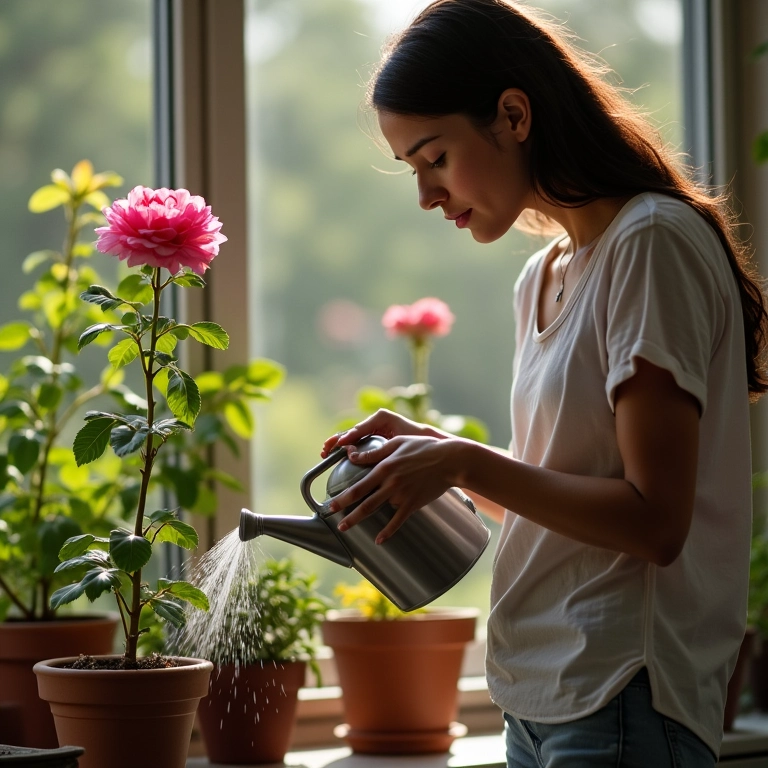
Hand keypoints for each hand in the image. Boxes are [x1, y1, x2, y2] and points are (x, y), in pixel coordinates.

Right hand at [321, 408, 436, 457]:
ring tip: (325, 452)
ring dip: (337, 445)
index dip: (347, 438)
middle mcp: (374, 421)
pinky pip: (355, 443)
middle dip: (337, 440)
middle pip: (351, 432)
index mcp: (381, 417)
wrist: (429, 442)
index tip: (340, 447)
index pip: (359, 429)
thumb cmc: (417, 440)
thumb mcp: (399, 442)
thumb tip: (365, 450)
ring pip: (350, 438)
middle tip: (325, 450)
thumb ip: (383, 445)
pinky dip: (344, 449)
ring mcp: (372, 430)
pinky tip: (335, 456)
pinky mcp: (372, 438)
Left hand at [328, 434, 461, 543]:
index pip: (358, 484)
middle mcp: (390, 482)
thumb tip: (352, 456)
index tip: (331, 503)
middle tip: (332, 518)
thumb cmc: (424, 448)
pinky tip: (379, 540)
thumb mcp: (397, 444)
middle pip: (363, 500)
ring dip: (358, 520)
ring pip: (376, 509)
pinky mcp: (413, 503)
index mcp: (385, 466)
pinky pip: (398, 521)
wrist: (449, 461)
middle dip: (345, 511)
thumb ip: (374, 453)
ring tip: (345, 528)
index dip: (343, 495)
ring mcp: (402, 494)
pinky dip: (388, 532)